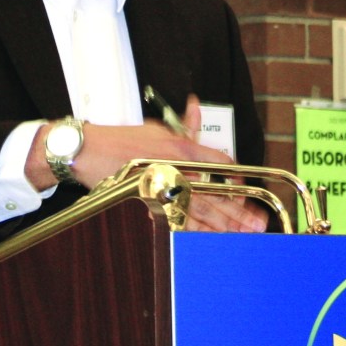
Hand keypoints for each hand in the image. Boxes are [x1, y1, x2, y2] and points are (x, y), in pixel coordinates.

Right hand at [23, 95, 266, 233]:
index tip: (247, 191)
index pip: (220, 163)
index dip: (237, 178)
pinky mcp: (148, 200)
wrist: (87, 150)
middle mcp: (175, 166)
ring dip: (224, 224)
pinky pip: (177, 218)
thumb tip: (196, 108)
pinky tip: (209, 238)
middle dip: (240, 210)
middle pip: (216, 192)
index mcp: (180, 146)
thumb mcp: (157, 127)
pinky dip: (195, 229)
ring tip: (242, 235)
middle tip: (258, 223)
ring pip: (200, 209)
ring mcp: (163, 185)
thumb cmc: (121, 138)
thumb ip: (182, 126)